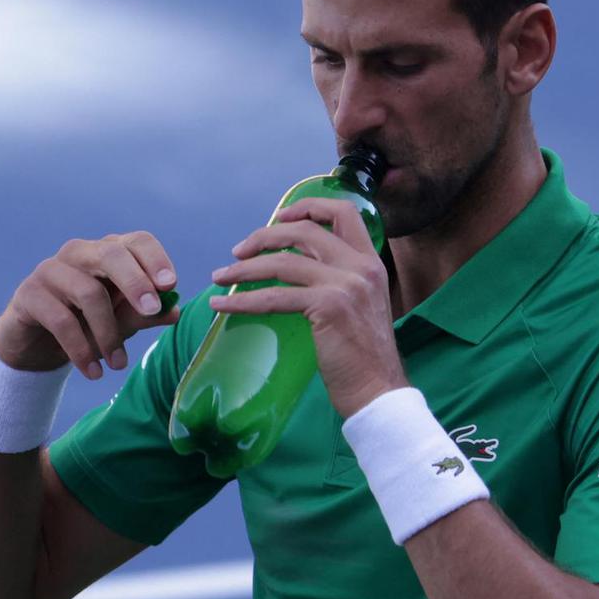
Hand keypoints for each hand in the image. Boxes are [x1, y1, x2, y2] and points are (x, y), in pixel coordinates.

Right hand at [0, 232, 178, 379]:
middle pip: (111, 255)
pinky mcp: (29, 294)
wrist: (36, 346)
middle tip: (151, 311)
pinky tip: (93, 372)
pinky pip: (61, 319)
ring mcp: (51, 270)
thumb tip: (174, 311)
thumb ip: (145, 314)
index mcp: (108, 252)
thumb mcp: (121, 322)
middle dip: (135, 283)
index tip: (170, 285)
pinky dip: (81, 349)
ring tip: (119, 364)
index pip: (136, 242)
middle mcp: (79, 253)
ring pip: (88, 292)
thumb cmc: (86, 325)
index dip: (155, 259)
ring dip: (108, 333)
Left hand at [208, 198, 407, 417]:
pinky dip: (242, 300)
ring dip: (243, 269)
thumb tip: (297, 271)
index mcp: (371, 262)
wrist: (379, 392)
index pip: (342, 212)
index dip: (307, 206)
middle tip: (238, 252)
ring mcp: (346, 284)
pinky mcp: (328, 306)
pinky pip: (274, 296)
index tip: (278, 216)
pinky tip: (222, 306)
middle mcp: (361, 266)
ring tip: (219, 278)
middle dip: (264, 236)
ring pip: (283, 262)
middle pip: (304, 231)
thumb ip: (340, 282)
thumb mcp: (361, 305)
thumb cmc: (364, 357)